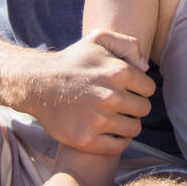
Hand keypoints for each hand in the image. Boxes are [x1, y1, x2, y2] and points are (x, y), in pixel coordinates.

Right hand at [27, 29, 155, 154]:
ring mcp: (99, 120)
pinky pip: (118, 147)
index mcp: (119, 72)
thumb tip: (145, 68)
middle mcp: (112, 97)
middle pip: (144, 109)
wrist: (38, 84)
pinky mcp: (87, 139)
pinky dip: (118, 142)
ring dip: (128, 124)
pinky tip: (111, 133)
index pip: (149, 88)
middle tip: (120, 105)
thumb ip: (128, 45)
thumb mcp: (98, 38)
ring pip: (134, 129)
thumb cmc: (72, 61)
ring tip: (116, 118)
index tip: (128, 90)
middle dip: (135, 106)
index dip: (140, 89)